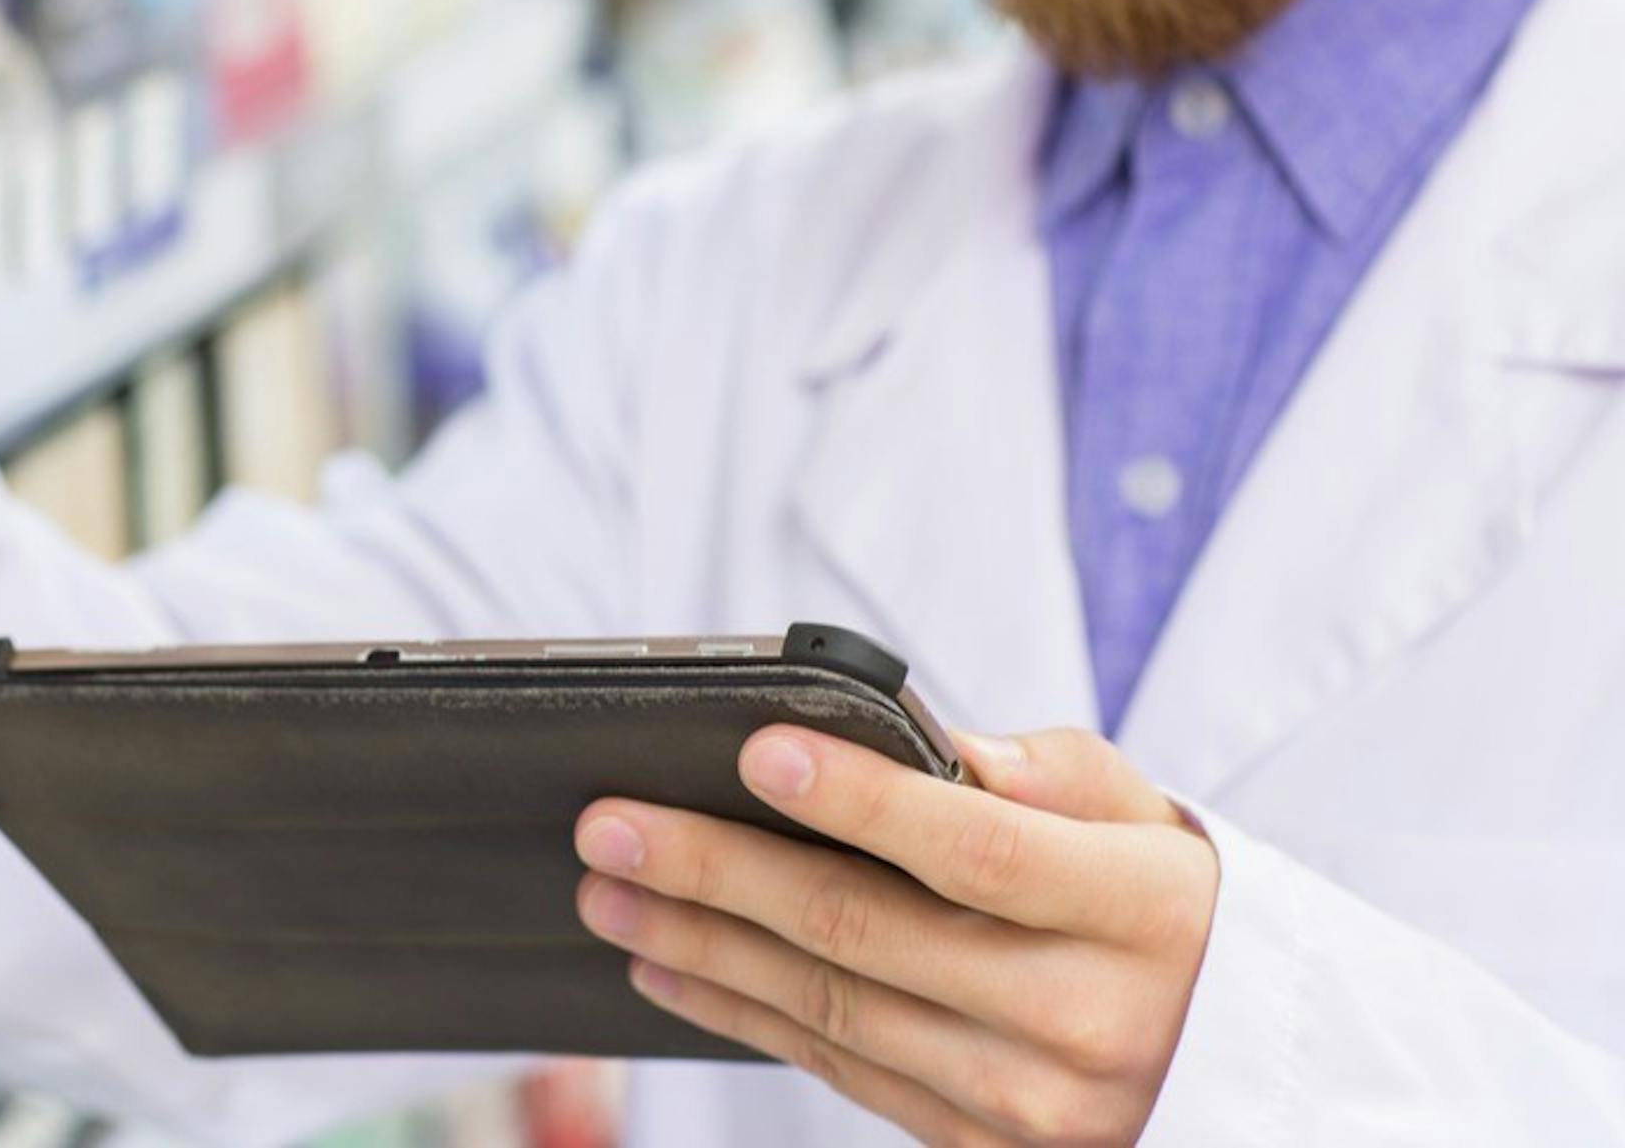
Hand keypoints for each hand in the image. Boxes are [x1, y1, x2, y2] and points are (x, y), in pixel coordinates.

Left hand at [573, 727, 1218, 1144]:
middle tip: (609, 824)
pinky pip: (836, 1069)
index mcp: (1139, 911)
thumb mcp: (1148, 817)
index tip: (755, 750)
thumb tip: (935, 740)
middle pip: (868, 933)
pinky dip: (739, 1015)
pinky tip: (669, 967)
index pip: (978, 850)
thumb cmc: (1167, 903)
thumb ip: (1049, 771)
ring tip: (607, 892)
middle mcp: (1086, 1018)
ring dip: (700, 948)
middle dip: (718, 873)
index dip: (862, 801)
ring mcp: (1031, 1103)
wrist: (1236, 1062)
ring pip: (830, 1009)